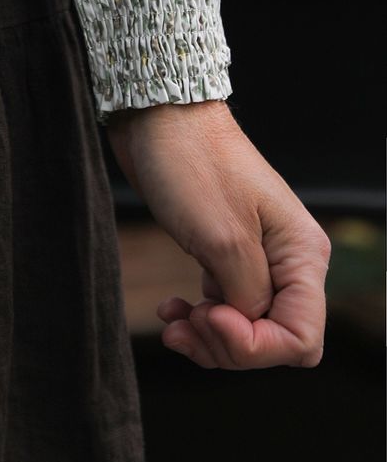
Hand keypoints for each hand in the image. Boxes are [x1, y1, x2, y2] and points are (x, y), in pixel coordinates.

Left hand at [105, 99, 330, 370]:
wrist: (157, 116)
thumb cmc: (192, 164)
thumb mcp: (223, 240)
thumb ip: (247, 298)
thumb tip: (249, 328)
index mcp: (303, 255)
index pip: (302, 338)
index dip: (255, 346)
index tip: (209, 317)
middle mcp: (289, 261)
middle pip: (275, 339)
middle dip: (229, 345)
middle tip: (186, 322)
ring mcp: (258, 260)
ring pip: (247, 330)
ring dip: (208, 336)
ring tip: (173, 321)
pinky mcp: (225, 256)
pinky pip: (223, 309)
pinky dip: (198, 318)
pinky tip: (170, 309)